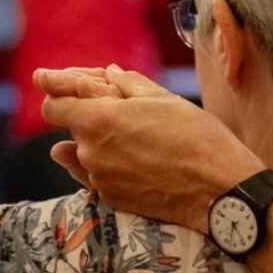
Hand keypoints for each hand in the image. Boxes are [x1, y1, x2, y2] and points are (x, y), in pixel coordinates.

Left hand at [34, 65, 263, 230]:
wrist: (219, 189)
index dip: (57, 94)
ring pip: (83, 155)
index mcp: (98, 120)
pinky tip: (134, 162)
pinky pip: (96, 177)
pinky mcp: (111, 199)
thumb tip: (109, 73)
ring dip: (98, 144)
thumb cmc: (197, 137)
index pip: (53, 106)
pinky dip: (108, 166)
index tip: (55, 85)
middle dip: (89, 118)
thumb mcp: (165, 100)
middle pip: (72, 130)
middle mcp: (89, 152)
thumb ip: (129, 84)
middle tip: (120, 113)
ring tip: (130, 141)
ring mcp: (98, 178)